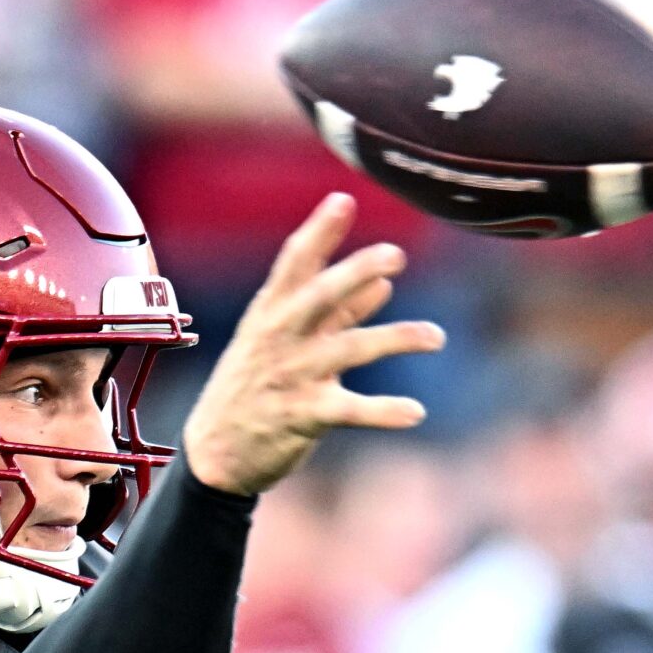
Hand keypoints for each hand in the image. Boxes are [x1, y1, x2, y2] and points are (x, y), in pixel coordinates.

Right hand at [182, 193, 442, 494]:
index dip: (320, 232)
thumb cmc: (255, 386)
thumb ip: (338, 313)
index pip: (294, 263)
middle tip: (396, 255)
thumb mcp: (285, 341)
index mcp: (272, 312)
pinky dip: (383, 412)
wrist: (215, 452)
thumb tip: (384, 284)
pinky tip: (415, 413)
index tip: (344, 200)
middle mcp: (281, 337)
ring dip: (395, 339)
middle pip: (320, 296)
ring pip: (348, 349)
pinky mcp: (303, 416)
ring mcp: (292, 375)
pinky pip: (350, 410)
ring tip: (436, 337)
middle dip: (356, 272)